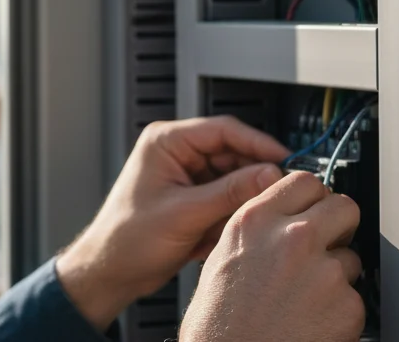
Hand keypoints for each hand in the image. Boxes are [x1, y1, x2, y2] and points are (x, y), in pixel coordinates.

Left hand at [55, 116, 288, 330]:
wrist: (112, 269)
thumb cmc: (128, 237)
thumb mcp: (185, 213)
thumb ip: (230, 192)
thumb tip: (270, 174)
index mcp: (167, 141)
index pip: (223, 129)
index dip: (258, 142)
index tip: (287, 159)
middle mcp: (177, 152)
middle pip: (233, 153)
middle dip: (254, 175)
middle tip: (279, 195)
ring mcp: (187, 175)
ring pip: (234, 177)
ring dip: (243, 198)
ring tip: (245, 219)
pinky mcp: (194, 197)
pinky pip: (227, 197)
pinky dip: (233, 213)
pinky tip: (225, 230)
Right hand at [180, 171, 363, 341]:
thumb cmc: (219, 318)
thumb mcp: (223, 252)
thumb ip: (258, 226)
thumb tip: (281, 214)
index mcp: (257, 220)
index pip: (305, 181)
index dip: (312, 196)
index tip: (312, 206)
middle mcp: (293, 237)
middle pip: (343, 206)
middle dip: (338, 223)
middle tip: (325, 240)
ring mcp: (324, 271)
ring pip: (350, 255)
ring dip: (335, 270)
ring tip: (306, 293)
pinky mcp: (347, 305)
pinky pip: (354, 295)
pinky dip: (340, 306)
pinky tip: (312, 316)